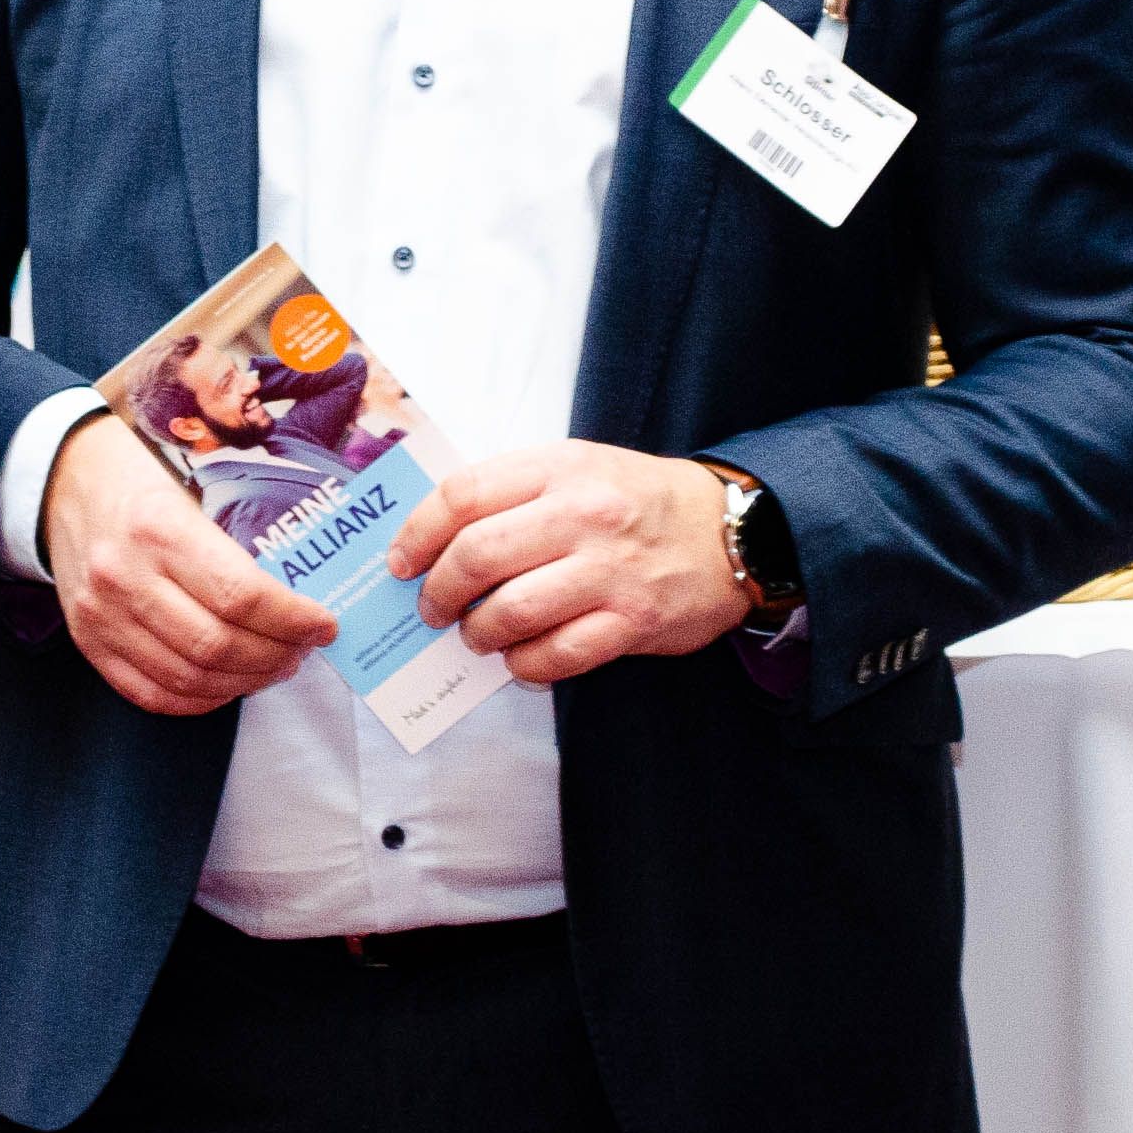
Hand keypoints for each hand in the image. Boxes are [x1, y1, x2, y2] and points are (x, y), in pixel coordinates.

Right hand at [44, 414, 336, 715]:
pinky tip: (229, 684)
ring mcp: (100, 614)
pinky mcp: (88, 641)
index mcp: (159, 527)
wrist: (62, 479)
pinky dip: (199, 699)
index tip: (323, 624)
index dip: (292, 620)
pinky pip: (150, 693)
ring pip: (188, 677)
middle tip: (302, 649)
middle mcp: (124, 575)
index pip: (240, 595)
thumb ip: (236, 544)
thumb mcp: (190, 488)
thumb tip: (300, 597)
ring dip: (244, 682)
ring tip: (273, 667)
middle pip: (217, 645)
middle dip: (275, 656)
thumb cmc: (139, 477)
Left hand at [384, 443, 749, 684]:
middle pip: (477, 556)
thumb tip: (436, 538)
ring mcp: (609, 571)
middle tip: (434, 609)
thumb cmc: (638, 500)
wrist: (731, 531)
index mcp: (560, 468)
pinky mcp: (633, 621)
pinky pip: (558, 655)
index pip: (463, 495)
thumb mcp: (578, 467)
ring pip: (511, 611)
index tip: (401, 562)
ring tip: (478, 636)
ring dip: (478, 634)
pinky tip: (522, 660)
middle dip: (440, 592)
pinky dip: (527, 665)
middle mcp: (582, 515)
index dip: (417, 533)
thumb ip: (514, 491)